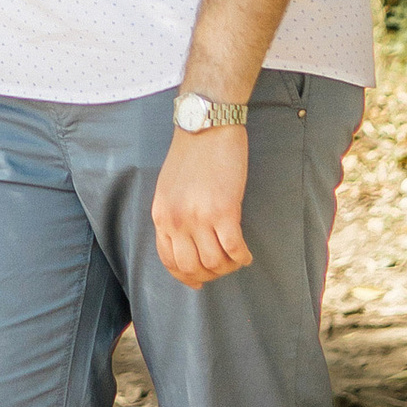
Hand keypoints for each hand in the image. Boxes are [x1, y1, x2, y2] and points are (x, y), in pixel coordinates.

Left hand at [151, 123, 251, 287]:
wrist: (206, 125)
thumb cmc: (191, 153)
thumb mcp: (168, 188)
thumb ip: (174, 215)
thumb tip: (186, 243)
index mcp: (161, 215)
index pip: (169, 261)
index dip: (185, 276)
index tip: (199, 281)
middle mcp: (177, 220)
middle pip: (193, 267)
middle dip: (209, 275)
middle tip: (222, 268)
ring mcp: (199, 217)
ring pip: (215, 263)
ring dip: (228, 267)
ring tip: (236, 259)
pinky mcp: (224, 211)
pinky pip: (233, 249)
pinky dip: (241, 257)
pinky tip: (245, 254)